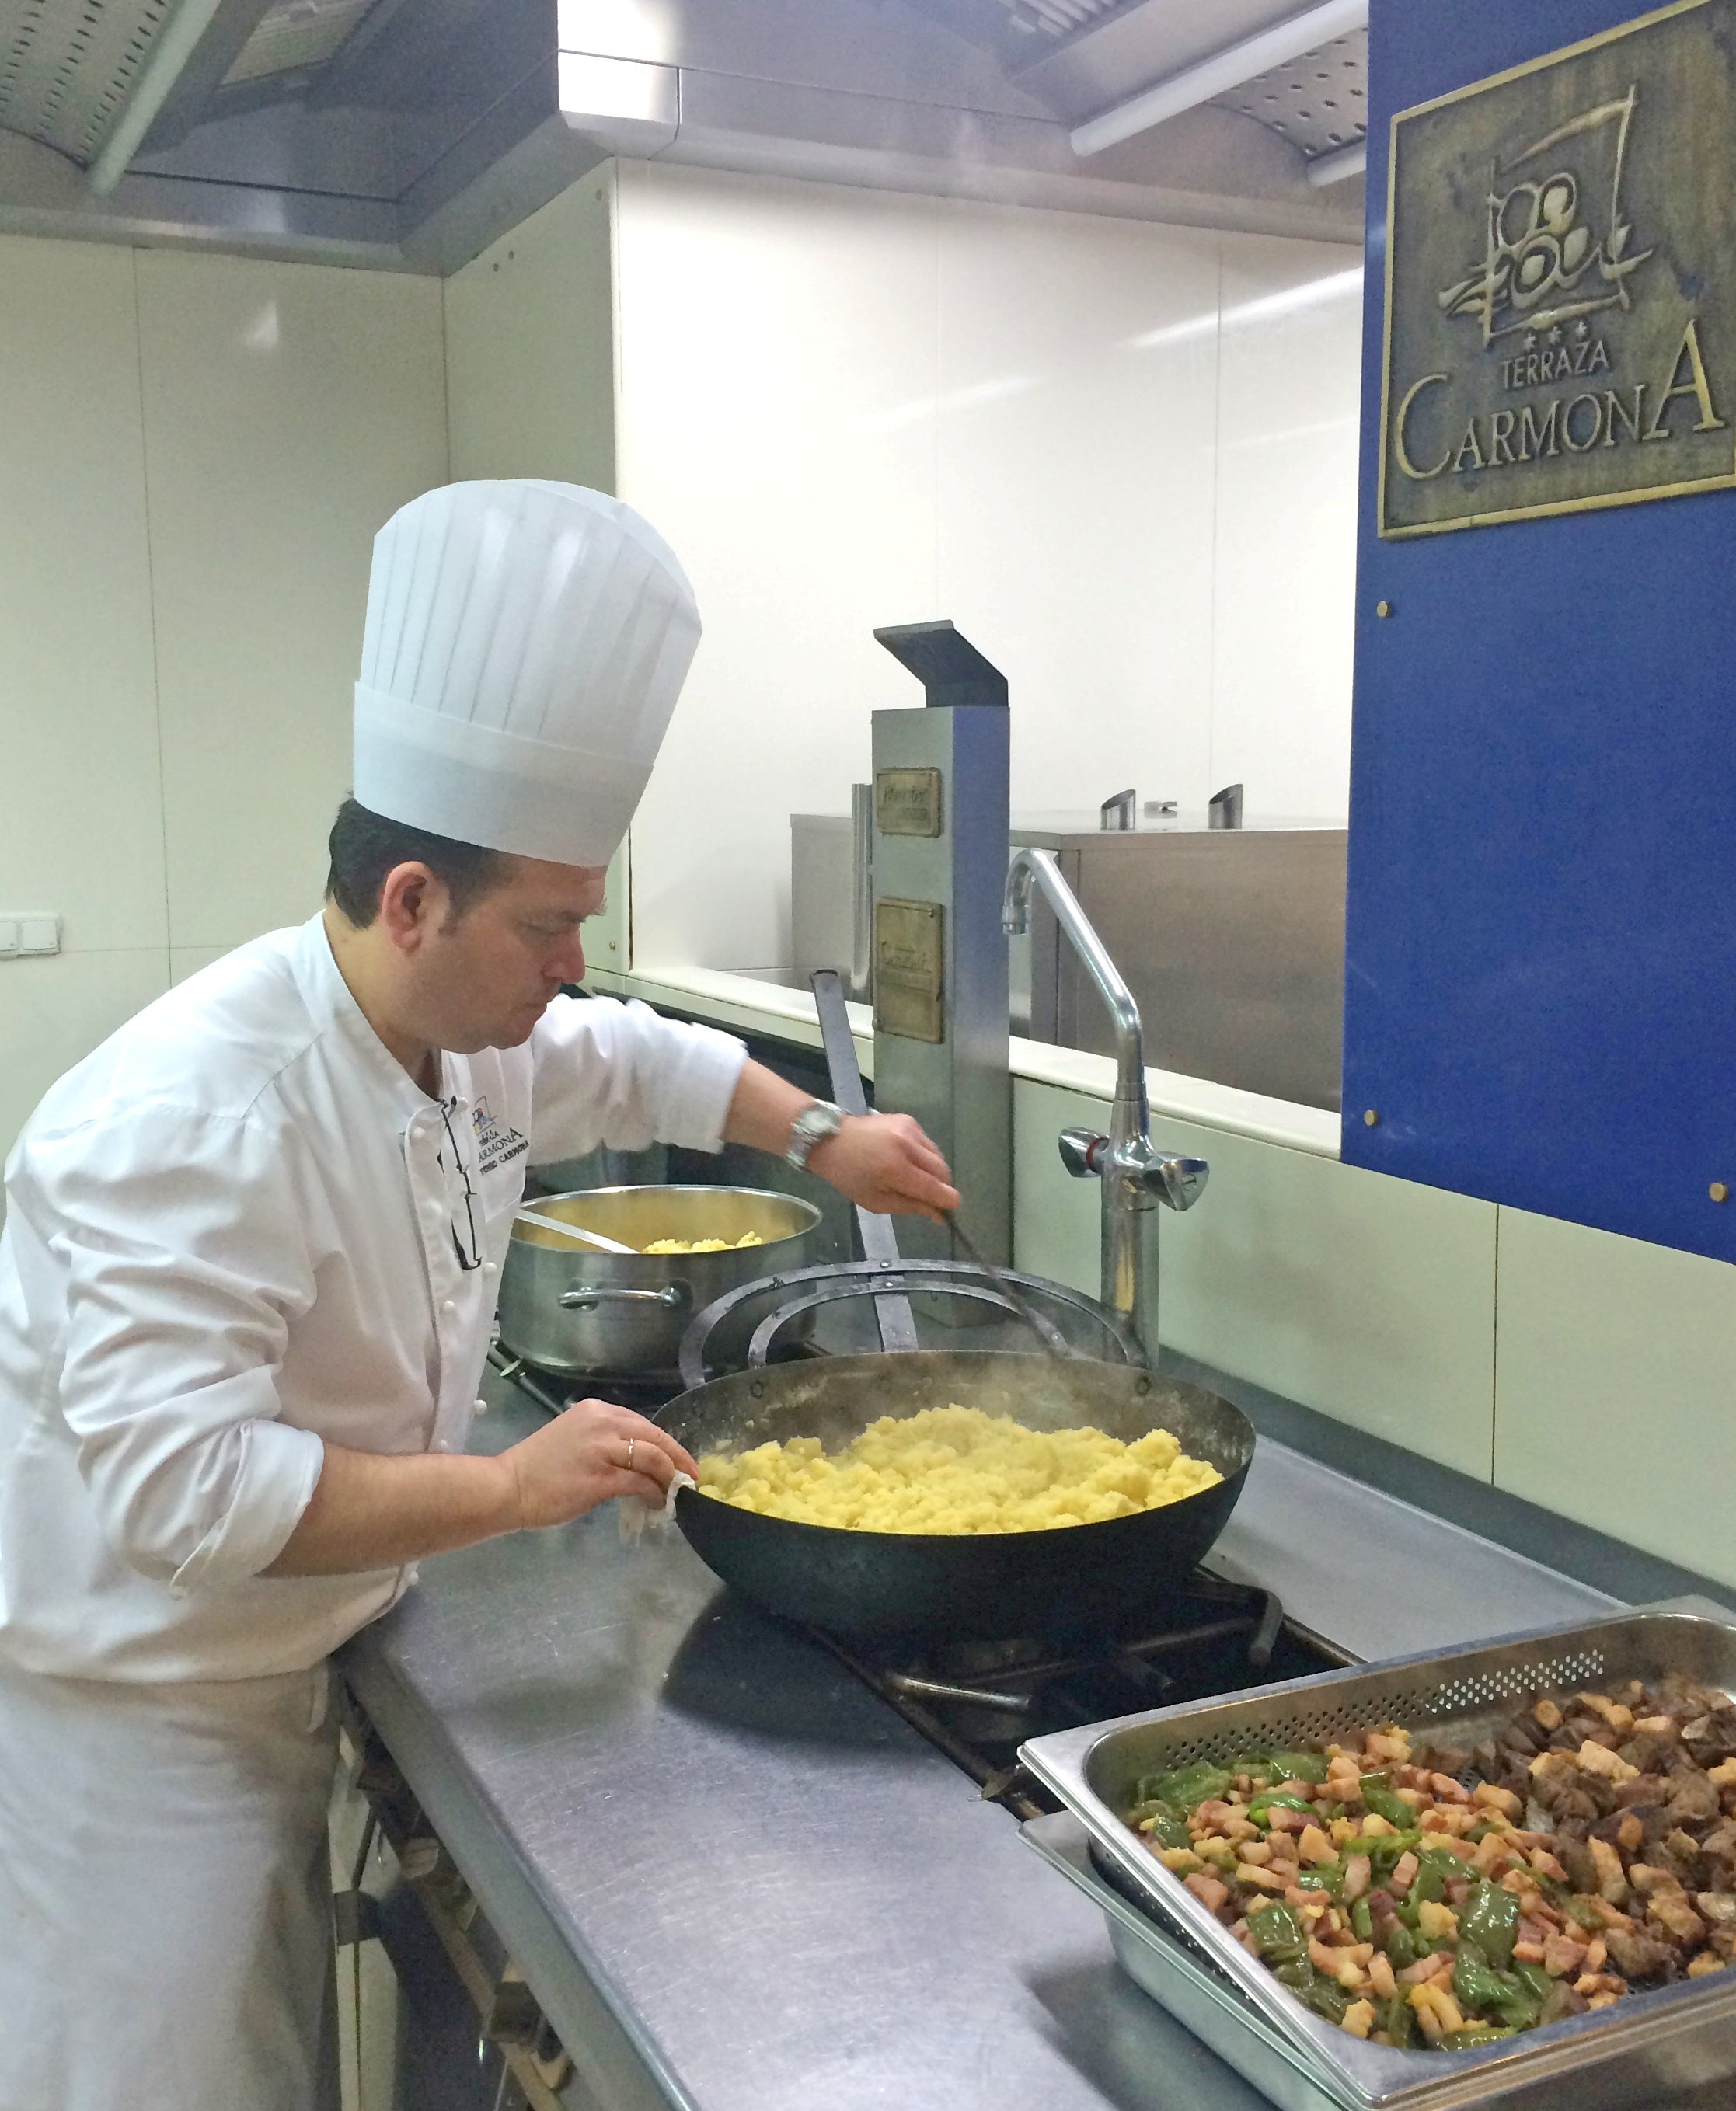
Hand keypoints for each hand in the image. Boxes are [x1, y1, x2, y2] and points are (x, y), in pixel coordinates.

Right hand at [499, 1399, 698, 1531]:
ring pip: (651, 1457)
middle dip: (677, 1456)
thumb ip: (604, 1442)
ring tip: (676, 1491)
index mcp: (595, 1410)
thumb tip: (636, 1460)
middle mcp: (601, 1423)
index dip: (665, 1442)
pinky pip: (639, 1482)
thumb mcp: (574, 1439)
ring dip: (669, 1476)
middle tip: (690, 1475)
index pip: (641, 1423)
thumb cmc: (537, 1468)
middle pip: (653, 1436)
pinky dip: (654, 1492)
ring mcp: (601, 1449)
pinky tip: (658, 1502)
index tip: (677, 1458)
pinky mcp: (600, 1478)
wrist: (508, 1487)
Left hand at [807, 1112, 959, 1220]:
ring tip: (914, 1177)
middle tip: (929, 1198)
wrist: (831, 1139)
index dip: (947, 1202)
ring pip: (938, 1156)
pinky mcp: (909, 1120)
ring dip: (933, 1171)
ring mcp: (910, 1128)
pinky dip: (923, 1156)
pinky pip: (928, 1144)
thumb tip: (940, 1214)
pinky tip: (906, 1159)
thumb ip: (911, 1207)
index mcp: (896, 1169)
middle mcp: (908, 1145)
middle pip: (943, 1171)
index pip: (936, 1188)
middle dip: (941, 1187)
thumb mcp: (876, 1201)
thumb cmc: (849, 1176)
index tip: (947, 1213)